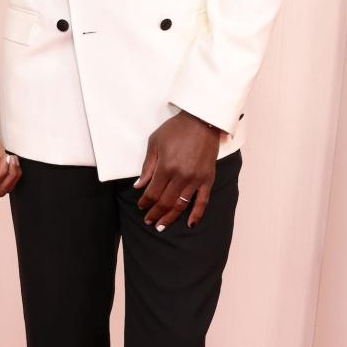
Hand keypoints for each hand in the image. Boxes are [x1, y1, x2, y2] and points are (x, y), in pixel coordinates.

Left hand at [135, 112, 220, 229]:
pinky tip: (190, 224)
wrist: (202, 120)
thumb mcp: (154, 143)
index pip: (152, 193)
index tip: (141, 206)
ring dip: (170, 217)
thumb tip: (139, 186)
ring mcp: (195, 179)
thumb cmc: (176, 129)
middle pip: (165, 202)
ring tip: (161, 226)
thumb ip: (147, 167)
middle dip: (155, 213)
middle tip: (149, 221)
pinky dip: (196, 214)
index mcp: (166, 167)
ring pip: (180, 205)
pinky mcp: (207, 179)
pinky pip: (202, 201)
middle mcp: (181, 176)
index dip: (145, 202)